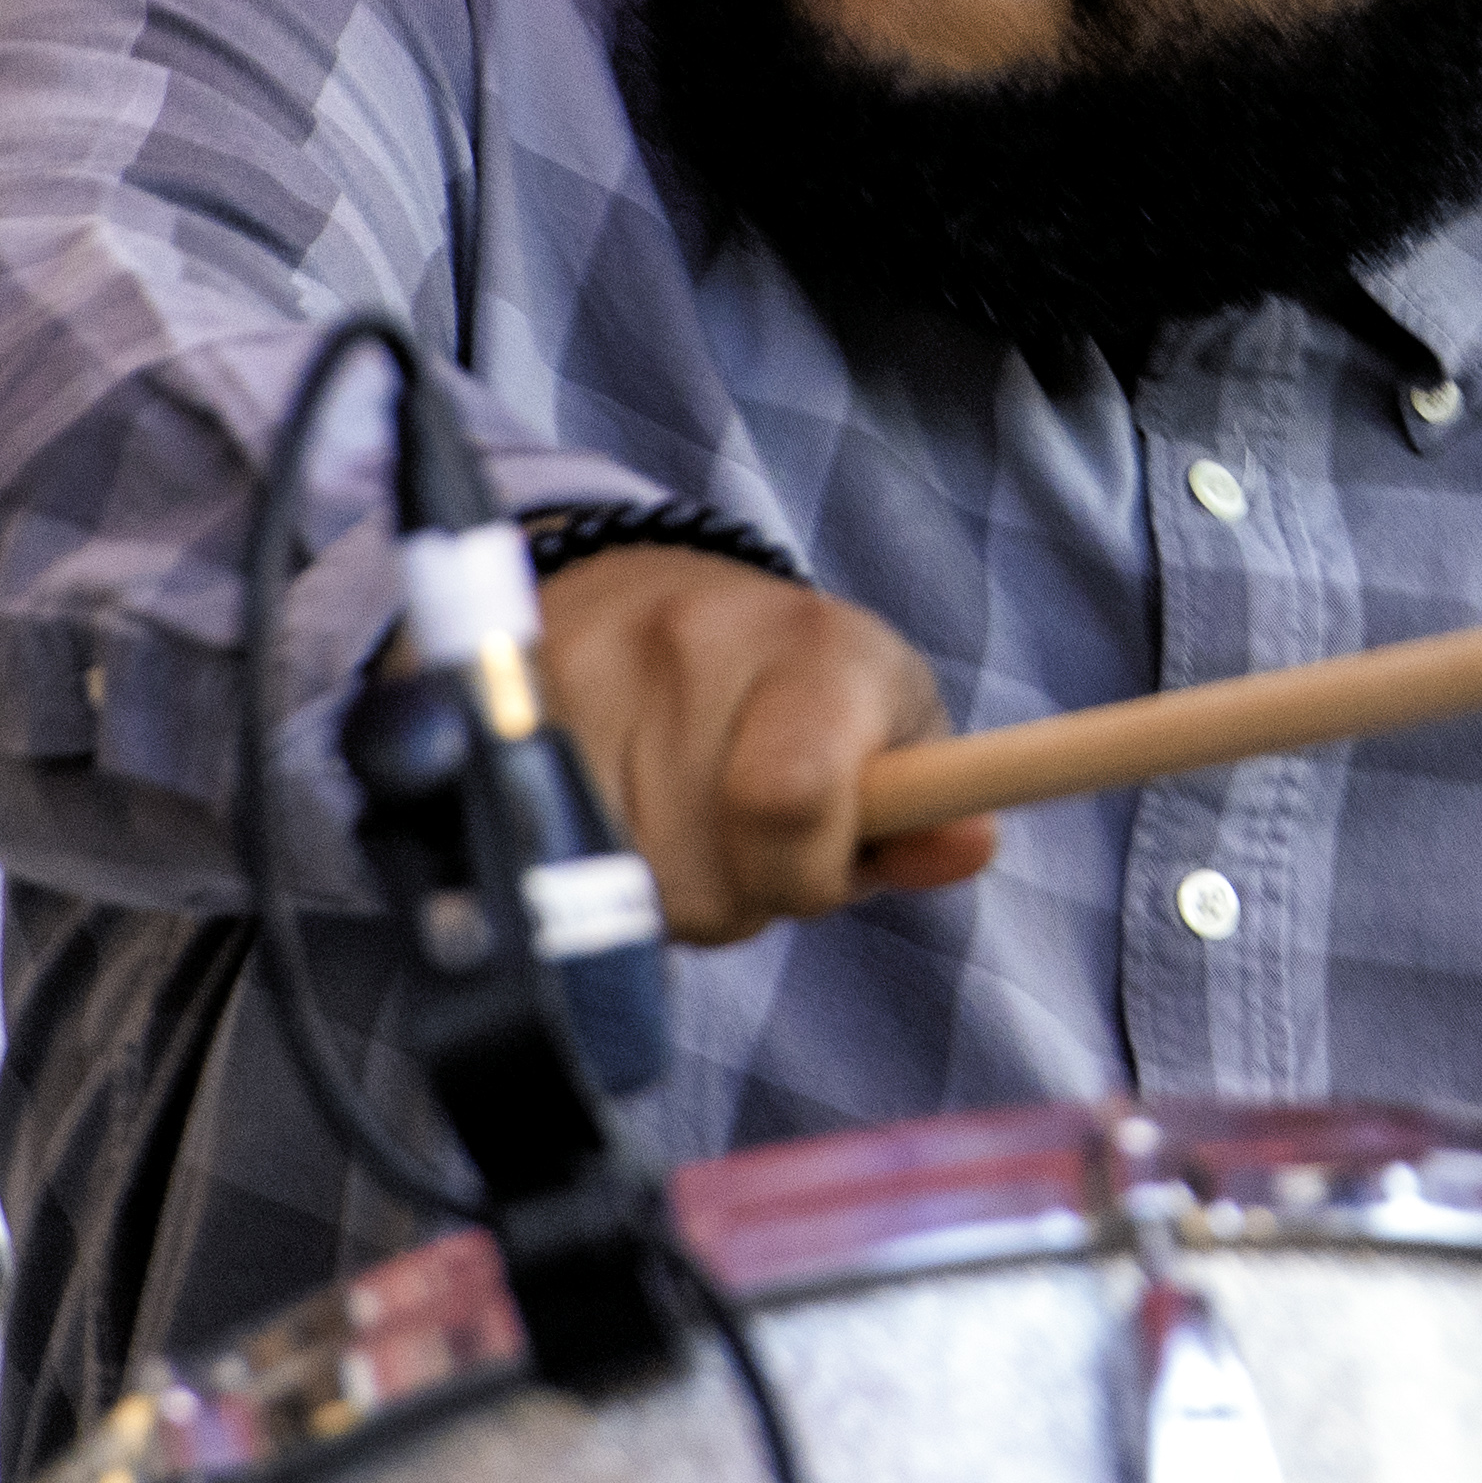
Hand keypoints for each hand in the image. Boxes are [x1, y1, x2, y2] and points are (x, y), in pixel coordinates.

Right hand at [533, 548, 995, 938]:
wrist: (643, 591)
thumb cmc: (801, 680)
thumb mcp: (894, 722)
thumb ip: (934, 802)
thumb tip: (971, 848)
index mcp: (818, 649)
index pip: (791, 800)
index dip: (807, 873)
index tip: (818, 860)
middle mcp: (694, 645)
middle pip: (706, 884)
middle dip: (740, 891)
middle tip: (747, 829)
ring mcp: (589, 671)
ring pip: (628, 890)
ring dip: (666, 886)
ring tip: (686, 811)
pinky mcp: (510, 708)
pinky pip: (552, 859)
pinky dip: (592, 864)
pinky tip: (619, 807)